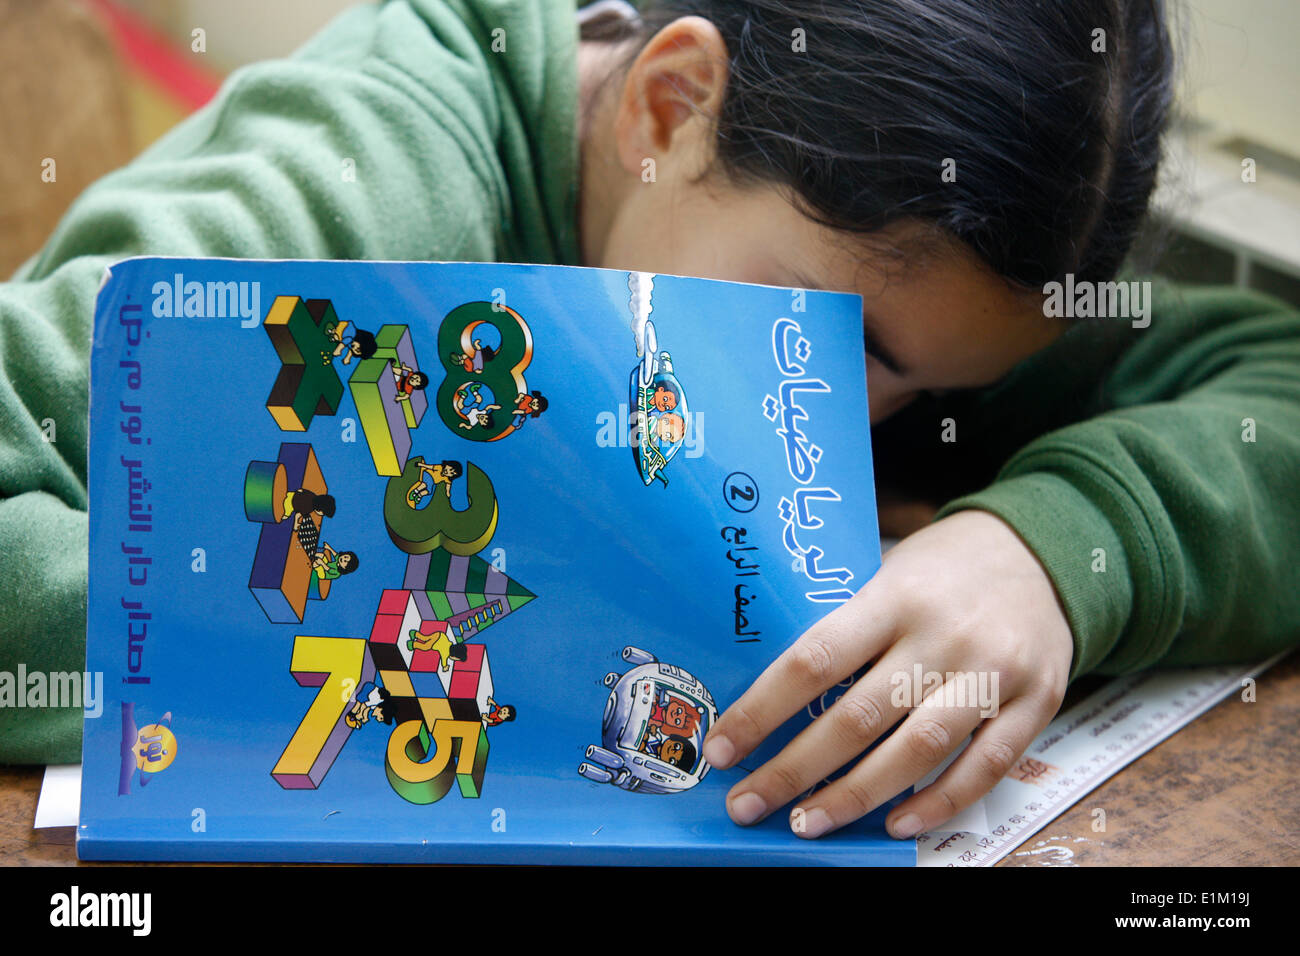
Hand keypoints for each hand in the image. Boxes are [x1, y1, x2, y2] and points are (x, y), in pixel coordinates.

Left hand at [701, 509, 1073, 838]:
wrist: (1043, 551)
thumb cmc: (943, 568)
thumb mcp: (889, 573)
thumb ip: (848, 627)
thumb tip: (772, 696)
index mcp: (895, 596)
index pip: (816, 660)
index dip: (763, 709)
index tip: (724, 747)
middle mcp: (945, 635)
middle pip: (860, 717)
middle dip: (795, 768)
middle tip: (749, 802)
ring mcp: (995, 672)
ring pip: (919, 750)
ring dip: (857, 795)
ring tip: (808, 823)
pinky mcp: (1037, 703)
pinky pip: (986, 767)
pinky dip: (939, 803)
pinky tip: (895, 823)